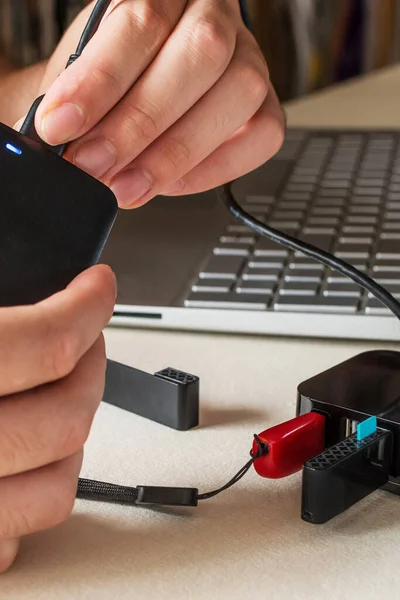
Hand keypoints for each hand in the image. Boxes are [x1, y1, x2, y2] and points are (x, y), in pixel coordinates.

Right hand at [0, 265, 115, 572]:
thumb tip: (29, 274)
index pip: (44, 343)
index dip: (86, 307)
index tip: (97, 289)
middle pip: (68, 416)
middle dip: (91, 368)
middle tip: (83, 341)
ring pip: (59, 486)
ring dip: (73, 437)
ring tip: (56, 399)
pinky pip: (20, 537)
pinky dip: (35, 496)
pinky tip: (22, 460)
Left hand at [34, 0, 284, 208]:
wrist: (123, 96)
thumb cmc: (108, 81)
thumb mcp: (85, 73)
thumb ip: (85, 100)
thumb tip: (74, 144)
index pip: (142, 22)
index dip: (100, 81)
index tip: (60, 125)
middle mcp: (215, 15)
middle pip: (200, 56)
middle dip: (139, 125)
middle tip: (94, 166)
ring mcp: (249, 59)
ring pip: (239, 94)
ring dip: (175, 154)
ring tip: (126, 186)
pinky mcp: (266, 106)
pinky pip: (262, 137)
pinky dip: (212, 168)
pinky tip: (169, 183)